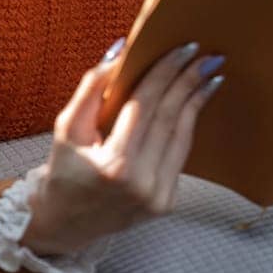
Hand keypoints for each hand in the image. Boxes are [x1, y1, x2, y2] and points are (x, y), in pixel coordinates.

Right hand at [21, 39, 225, 255]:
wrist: (65, 224)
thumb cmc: (63, 171)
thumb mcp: (67, 127)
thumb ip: (91, 87)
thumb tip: (120, 51)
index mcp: (114, 165)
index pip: (145, 106)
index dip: (165, 73)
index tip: (184, 47)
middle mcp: (141, 184)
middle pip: (169, 118)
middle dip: (188, 81)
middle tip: (205, 54)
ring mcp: (157, 197)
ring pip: (181, 136)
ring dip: (196, 101)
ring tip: (209, 73)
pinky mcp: (166, 204)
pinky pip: (179, 155)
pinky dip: (187, 125)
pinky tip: (195, 102)